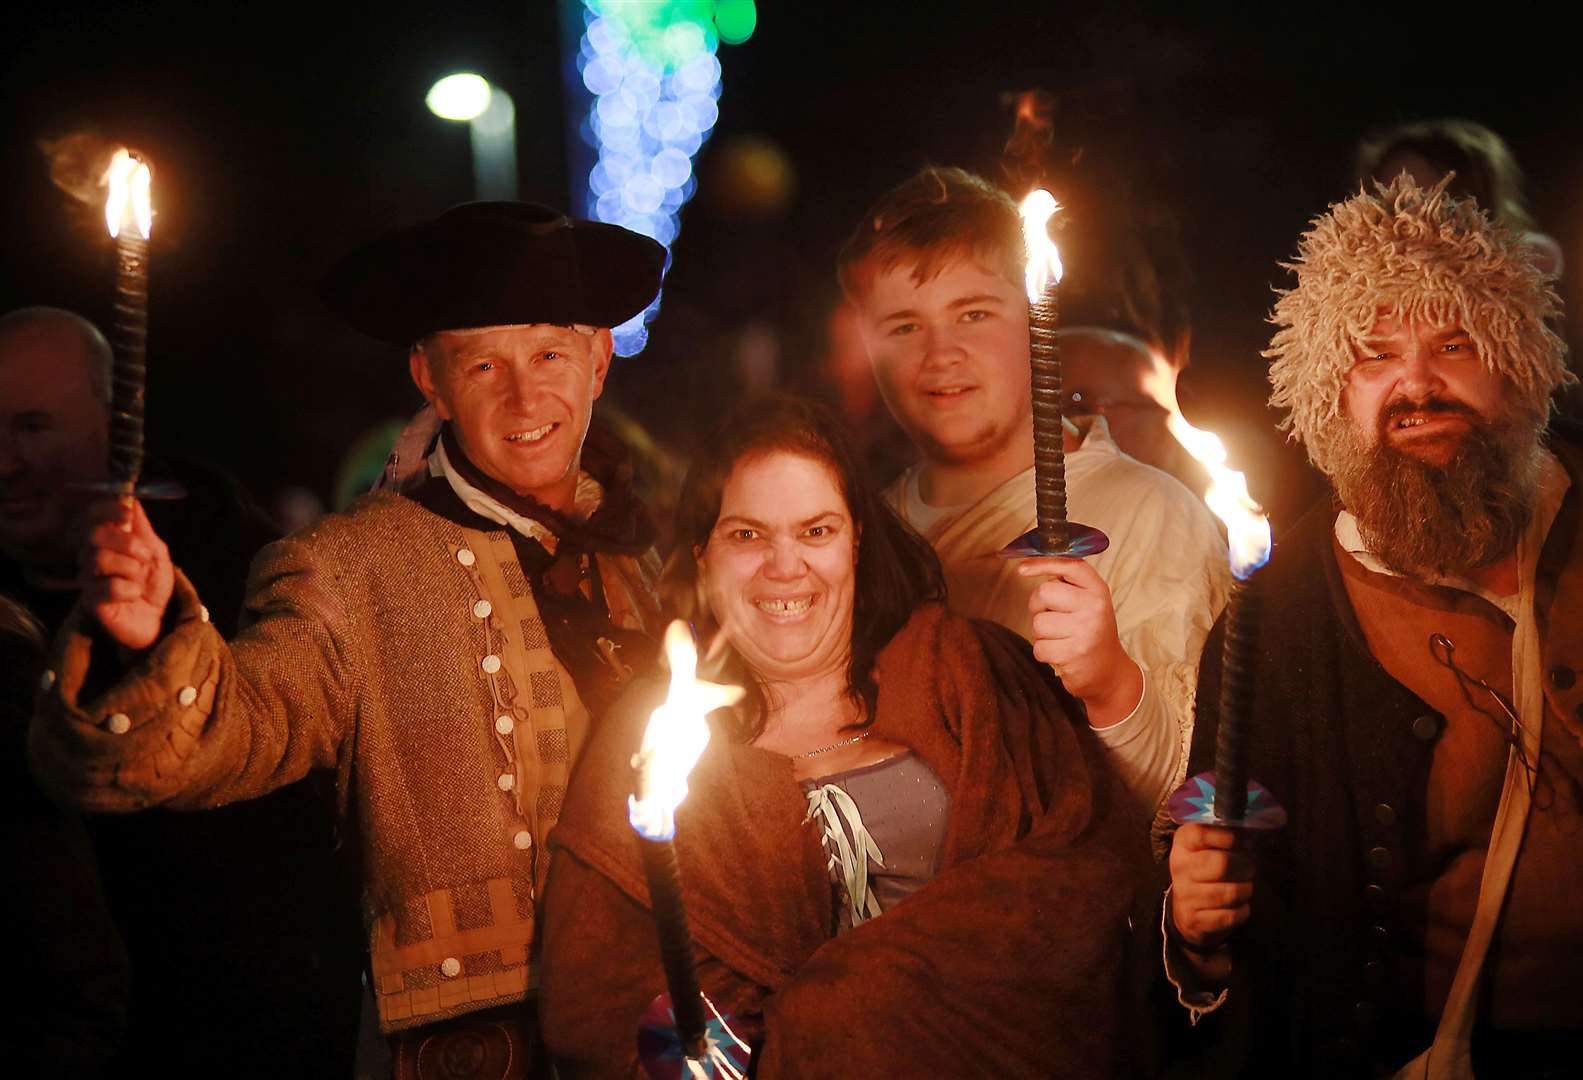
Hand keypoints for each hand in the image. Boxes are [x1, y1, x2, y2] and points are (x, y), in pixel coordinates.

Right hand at [81, 498, 173, 650]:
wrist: (159, 618)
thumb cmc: (153, 584)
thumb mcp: (156, 551)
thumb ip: (142, 527)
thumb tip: (132, 498)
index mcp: (106, 540)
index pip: (91, 515)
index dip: (106, 510)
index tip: (127, 514)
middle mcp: (91, 556)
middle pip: (93, 534)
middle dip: (125, 542)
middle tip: (144, 556)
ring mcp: (88, 579)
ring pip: (98, 559)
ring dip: (130, 567)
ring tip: (140, 579)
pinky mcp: (90, 602)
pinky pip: (106, 587)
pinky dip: (129, 590)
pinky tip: (134, 596)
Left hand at [1019, 555, 1142, 724]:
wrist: (1109, 671)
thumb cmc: (1090, 631)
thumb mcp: (1087, 602)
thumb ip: (1066, 583)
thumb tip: (1029, 565)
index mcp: (1097, 589)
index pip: (1069, 565)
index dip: (1043, 562)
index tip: (1022, 569)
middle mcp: (1094, 606)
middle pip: (1044, 593)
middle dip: (1039, 606)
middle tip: (1053, 617)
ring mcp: (1085, 630)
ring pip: (1038, 623)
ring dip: (1042, 633)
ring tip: (1060, 637)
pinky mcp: (1074, 653)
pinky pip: (1039, 647)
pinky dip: (1044, 651)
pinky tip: (1060, 652)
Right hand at [1168, 823, 1254, 950]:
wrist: (1186, 910)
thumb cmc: (1205, 871)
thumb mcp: (1208, 848)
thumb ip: (1228, 836)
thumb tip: (1253, 831)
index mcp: (1183, 843)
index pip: (1200, 832)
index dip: (1225, 835)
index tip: (1238, 841)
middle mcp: (1180, 867)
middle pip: (1222, 864)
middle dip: (1244, 867)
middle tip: (1248, 869)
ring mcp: (1186, 895)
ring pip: (1231, 892)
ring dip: (1245, 890)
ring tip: (1242, 887)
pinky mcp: (1196, 920)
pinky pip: (1232, 915)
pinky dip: (1242, 911)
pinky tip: (1236, 906)